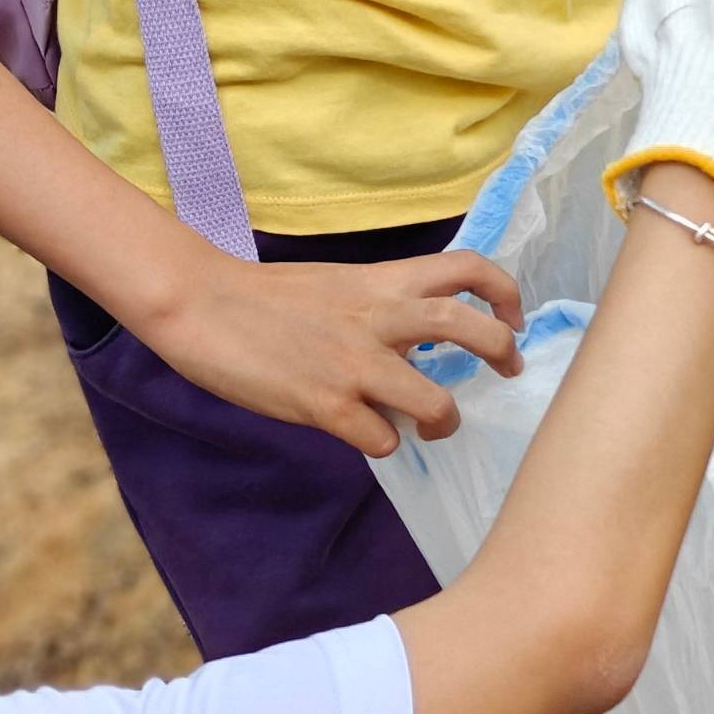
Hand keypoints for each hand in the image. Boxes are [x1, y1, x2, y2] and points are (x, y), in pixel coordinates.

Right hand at [146, 246, 523, 457]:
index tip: (511, 318)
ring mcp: (353, 365)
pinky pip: (381, 439)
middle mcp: (378, 319)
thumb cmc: (265, 298)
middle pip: (468, 327)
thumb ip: (380, 307)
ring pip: (435, 401)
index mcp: (381, 283)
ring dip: (446, 420)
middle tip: (507, 369)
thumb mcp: (338, 284)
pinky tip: (370, 437)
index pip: (466, 268)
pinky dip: (386, 445)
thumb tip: (417, 346)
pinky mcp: (325, 405)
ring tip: (438, 424)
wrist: (201, 304)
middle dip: (501, 352)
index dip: (504, 292)